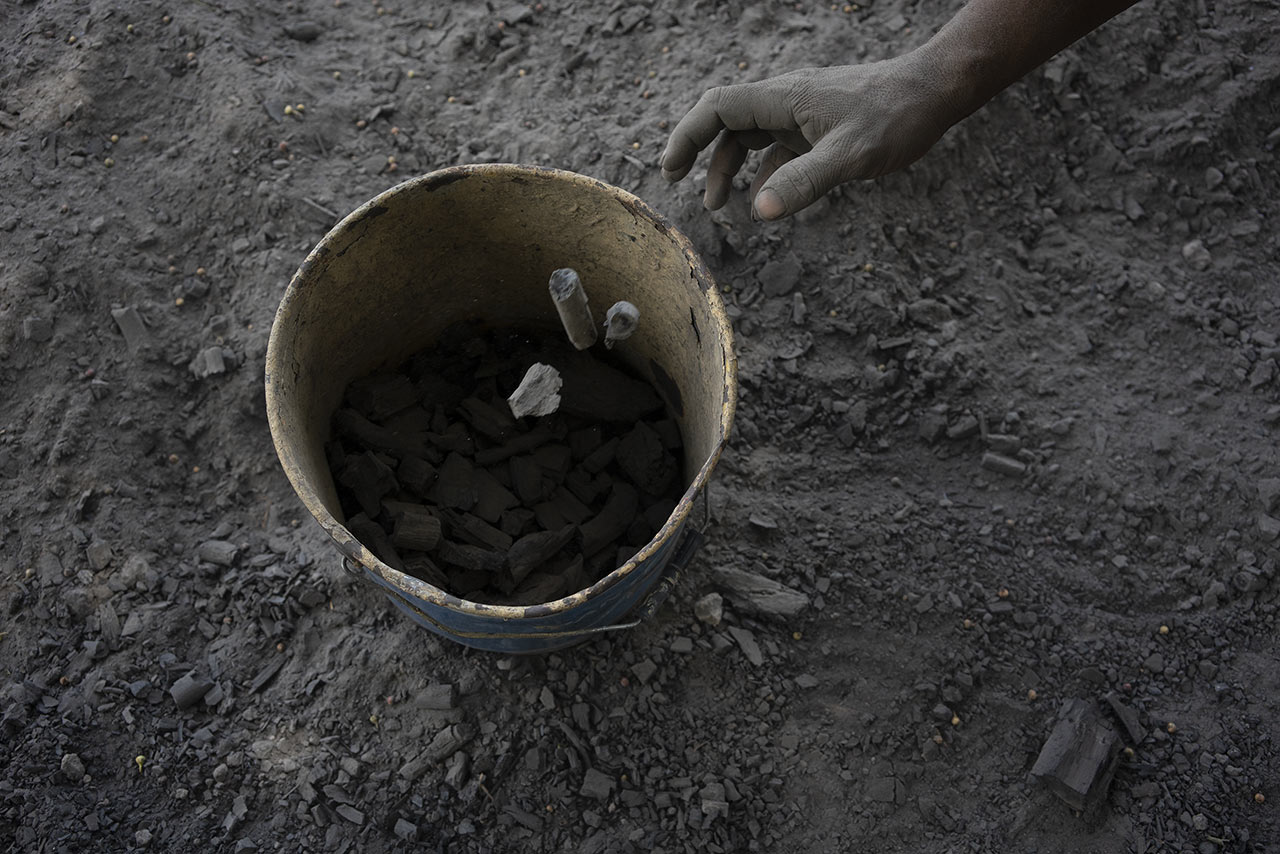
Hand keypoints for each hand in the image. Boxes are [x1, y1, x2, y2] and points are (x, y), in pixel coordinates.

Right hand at [660, 54, 956, 219]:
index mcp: (783, 98)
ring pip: (749, 135)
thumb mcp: (849, 156)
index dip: (687, 135)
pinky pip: (777, 147)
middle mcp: (786, 100)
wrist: (935, 93)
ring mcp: (801, 113)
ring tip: (717, 204)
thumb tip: (758, 212)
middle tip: (675, 180)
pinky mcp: (818, 126)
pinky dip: (763, 171)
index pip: (718, 108)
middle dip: (697, 149)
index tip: (671, 169)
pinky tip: (766, 198)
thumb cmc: (896, 118)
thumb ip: (802, 184)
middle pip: (725, 119)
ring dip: (728, 165)